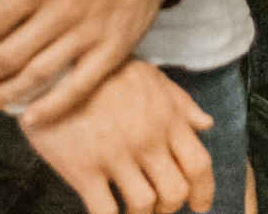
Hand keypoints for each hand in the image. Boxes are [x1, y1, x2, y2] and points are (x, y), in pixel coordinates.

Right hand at [24, 58, 214, 213]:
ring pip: (143, 205)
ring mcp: (116, 156)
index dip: (204, 191)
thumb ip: (182, 104)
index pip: (199, 164)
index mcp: (168, 119)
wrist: (60, 67)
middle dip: (171, 208)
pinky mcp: (83, 169)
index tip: (200, 206)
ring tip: (132, 212)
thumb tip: (207, 125)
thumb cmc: (110, 73)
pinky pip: (104, 211)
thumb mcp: (154, 78)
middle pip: (175, 191)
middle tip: (159, 210)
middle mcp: (147, 140)